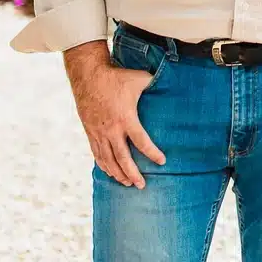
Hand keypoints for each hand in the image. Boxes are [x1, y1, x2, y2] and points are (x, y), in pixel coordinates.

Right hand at [66, 41, 163, 189]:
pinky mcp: (90, 132)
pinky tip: (111, 173)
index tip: (162, 161)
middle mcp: (111, 129)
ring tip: (128, 183)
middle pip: (122, 157)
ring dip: (118, 173)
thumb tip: (173, 83)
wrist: (88, 76)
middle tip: (142, 185)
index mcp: (125, 117)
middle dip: (132, 173)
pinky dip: (104, 166)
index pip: (141, 140)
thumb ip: (155, 84)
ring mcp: (99, 132)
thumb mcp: (139, 78)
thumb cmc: (116, 77)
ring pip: (108, 159)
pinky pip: (97, 154)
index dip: (152, 153)